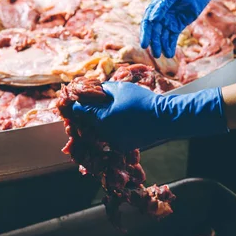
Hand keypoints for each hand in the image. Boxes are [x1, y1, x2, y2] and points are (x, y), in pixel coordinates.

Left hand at [72, 81, 228, 151]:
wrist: (164, 118)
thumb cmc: (142, 100)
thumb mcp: (120, 89)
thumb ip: (102, 90)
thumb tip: (91, 91)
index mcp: (100, 119)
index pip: (79, 112)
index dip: (74, 104)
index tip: (71, 99)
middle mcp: (104, 134)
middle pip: (88, 123)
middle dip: (87, 114)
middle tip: (86, 105)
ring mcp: (114, 143)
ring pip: (99, 132)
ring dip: (99, 123)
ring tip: (106, 112)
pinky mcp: (123, 147)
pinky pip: (111, 137)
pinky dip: (112, 130)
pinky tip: (120, 121)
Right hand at [140, 0, 235, 58]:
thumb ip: (162, 5)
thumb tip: (152, 19)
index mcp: (156, 6)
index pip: (147, 22)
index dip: (145, 34)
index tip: (144, 44)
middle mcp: (160, 15)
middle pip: (155, 32)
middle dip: (155, 43)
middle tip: (156, 54)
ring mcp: (169, 20)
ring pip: (163, 36)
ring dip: (162, 46)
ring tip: (165, 56)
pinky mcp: (177, 25)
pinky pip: (172, 37)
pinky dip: (170, 45)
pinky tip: (170, 53)